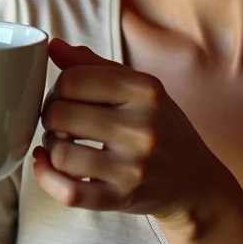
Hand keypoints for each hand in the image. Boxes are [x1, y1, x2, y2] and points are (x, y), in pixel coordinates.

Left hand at [32, 38, 228, 223]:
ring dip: (50, 147)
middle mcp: (142, 127)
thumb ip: (94, 65)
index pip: (73, 79)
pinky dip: (47, 177)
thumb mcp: (138, 89)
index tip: (63, 97)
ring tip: (61, 143)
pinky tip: (47, 165)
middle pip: (61, 114)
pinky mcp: (123, 198)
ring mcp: (134, 166)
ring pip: (61, 153)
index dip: (57, 88)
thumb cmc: (159, 127)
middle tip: (60, 122)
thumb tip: (52, 45)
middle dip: (50, 117)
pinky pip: (70, 192)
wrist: (195, 182)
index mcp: (146, 90)